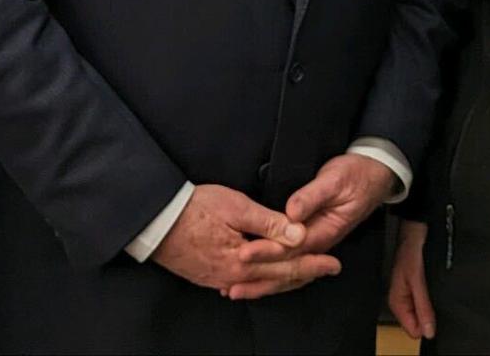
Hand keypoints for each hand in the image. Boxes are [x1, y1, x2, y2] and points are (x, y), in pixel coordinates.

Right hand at [151, 185, 338, 297]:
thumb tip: (299, 235)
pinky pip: (242, 283)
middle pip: (277, 278)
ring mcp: (220, 278)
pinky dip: (259, 282)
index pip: (287, 264)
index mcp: (245, 260)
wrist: (156, 221)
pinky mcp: (208, 276)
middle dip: (305, 273)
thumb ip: (269, 223)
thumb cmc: (195, 208)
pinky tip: (263, 282)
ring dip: (284, 279)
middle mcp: (234, 275)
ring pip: (261, 283)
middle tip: (329, 269)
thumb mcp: (236, 207)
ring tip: (304, 274)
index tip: (333, 262)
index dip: (312, 262)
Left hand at [224, 153, 395, 298]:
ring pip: (288, 271)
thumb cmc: (355, 175)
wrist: (374, 176)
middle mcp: (320, 243)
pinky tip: (254, 280)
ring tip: (236, 291)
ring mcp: (316, 244)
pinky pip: (290, 262)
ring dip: (263, 283)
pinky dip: (272, 274)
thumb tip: (292, 212)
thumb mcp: (335, 180)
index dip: (267, 251)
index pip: (292, 247)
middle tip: (231, 286)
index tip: (244, 254)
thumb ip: (312, 196)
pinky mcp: (311, 239)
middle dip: (259, 277)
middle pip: (287, 267)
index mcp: (325, 230)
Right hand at [388, 219, 436, 340]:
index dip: (426, 326)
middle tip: (434, 300)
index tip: (434, 316)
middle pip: (418, 323)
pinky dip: (433, 299)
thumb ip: (423, 306)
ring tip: (435, 292)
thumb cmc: (412, 249)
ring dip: (431, 308)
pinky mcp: (417, 287)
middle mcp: (402, 300)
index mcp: (397, 302)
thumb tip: (429, 332)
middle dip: (429, 317)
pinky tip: (436, 289)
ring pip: (423, 313)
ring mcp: (410, 294)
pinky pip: (426, 302)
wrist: (415, 229)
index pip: (413, 330)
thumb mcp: (418, 280)